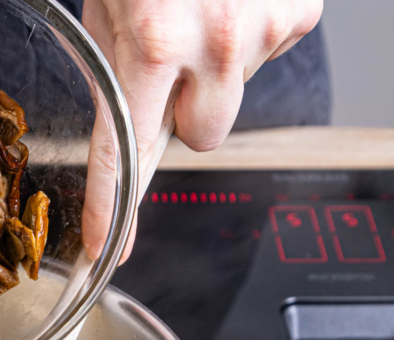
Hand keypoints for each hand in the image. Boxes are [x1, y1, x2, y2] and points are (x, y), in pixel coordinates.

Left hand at [79, 0, 322, 261]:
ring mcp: (265, 30)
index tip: (108, 247)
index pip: (126, 151)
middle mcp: (214, 45)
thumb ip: (116, 61)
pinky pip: (269, 52)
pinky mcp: (300, 11)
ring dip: (217, 70)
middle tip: (171, 63)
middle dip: (184, 112)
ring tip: (203, 11)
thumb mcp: (107, 2)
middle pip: (203, 137)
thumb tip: (125, 108)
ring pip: (235, 96)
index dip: (114, 206)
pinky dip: (249, 35)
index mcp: (152, 44)